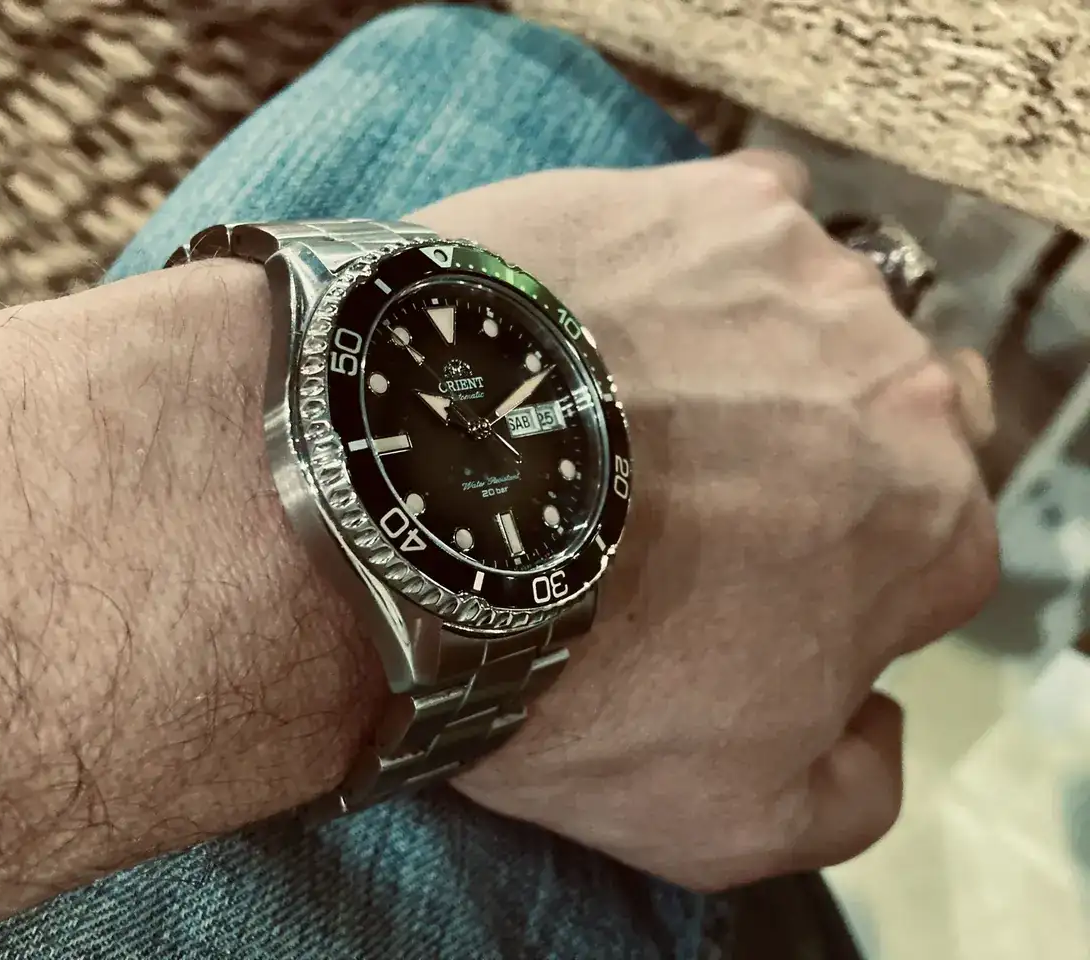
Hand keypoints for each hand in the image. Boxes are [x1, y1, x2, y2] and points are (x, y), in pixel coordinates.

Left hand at [409, 151, 998, 890]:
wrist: (411, 517)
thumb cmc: (570, 677)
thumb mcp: (726, 824)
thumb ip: (852, 790)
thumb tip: (875, 719)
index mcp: (930, 530)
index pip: (921, 547)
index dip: (829, 573)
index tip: (738, 580)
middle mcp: (900, 386)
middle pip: (872, 420)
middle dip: (803, 459)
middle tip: (681, 491)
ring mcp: (803, 276)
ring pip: (803, 320)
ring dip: (742, 360)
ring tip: (618, 405)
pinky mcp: (699, 201)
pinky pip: (726, 227)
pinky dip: (685, 269)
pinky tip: (606, 315)